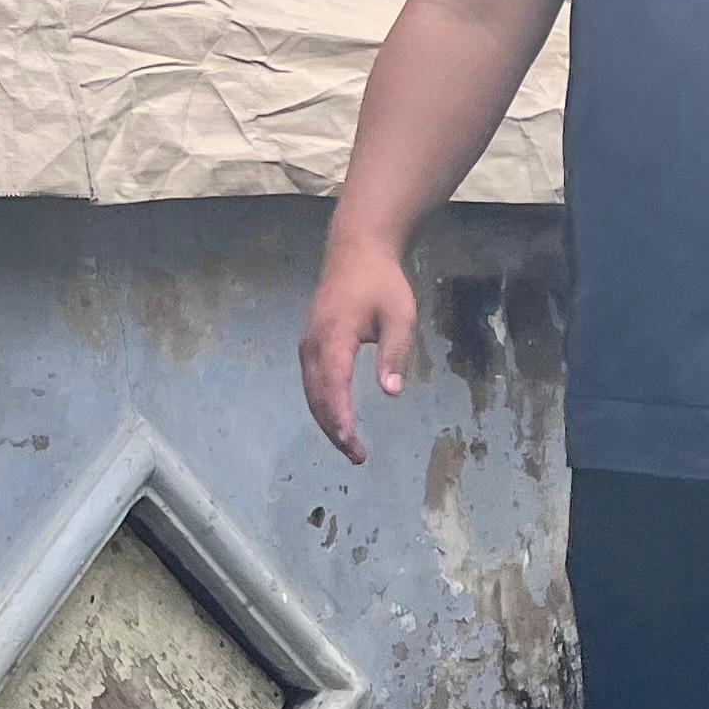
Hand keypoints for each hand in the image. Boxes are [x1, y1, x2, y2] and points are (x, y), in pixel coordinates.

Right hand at [299, 232, 418, 463]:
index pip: (334, 385)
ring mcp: (308, 344)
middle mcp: (313, 344)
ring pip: (311, 392)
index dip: (340, 417)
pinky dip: (323, 404)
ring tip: (349, 446)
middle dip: (334, 429)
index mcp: (334, 337)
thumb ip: (394, 355)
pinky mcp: (310, 345)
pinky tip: (337, 420)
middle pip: (318, 396)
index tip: (349, 441)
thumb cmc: (383, 284)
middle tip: (357, 456)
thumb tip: (391, 393)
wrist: (357, 252)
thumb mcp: (400, 317)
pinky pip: (312, 382)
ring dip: (327, 421)